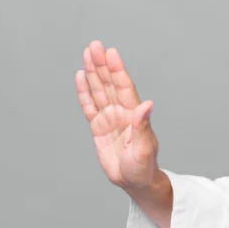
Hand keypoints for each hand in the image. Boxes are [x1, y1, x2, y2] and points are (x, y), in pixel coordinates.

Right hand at [75, 40, 158, 189]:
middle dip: (102, 64)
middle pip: (109, 84)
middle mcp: (121, 113)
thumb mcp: (144, 149)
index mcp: (133, 115)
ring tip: (87, 53)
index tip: (111, 52)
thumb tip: (147, 105)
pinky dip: (84, 92)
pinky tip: (81, 76)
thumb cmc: (143, 167)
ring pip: (99, 91)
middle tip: (94, 45)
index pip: (124, 87)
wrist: (134, 182)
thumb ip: (143, 127)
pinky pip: (89, 106)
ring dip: (93, 72)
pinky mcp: (98, 127)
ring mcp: (109, 118)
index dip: (117, 70)